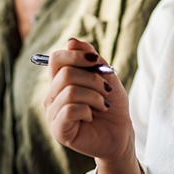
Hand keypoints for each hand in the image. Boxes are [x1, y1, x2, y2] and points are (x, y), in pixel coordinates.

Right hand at [44, 39, 143, 173]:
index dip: (76, 55)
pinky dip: (87, 111)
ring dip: (94, 97)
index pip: (56, 58)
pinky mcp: (58, 130)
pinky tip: (91, 117)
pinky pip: (69, 110)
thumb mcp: (105, 75)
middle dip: (93, 79)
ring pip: (70, 91)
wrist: (122, 132)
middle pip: (65, 73)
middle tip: (106, 90)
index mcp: (60, 81)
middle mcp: (52, 96)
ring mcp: (52, 114)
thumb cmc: (111, 104)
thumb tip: (71, 41)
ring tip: (102, 106)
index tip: (96, 62)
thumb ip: (89, 58)